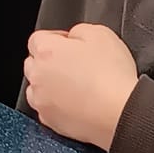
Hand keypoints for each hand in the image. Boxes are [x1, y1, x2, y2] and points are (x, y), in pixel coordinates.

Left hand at [24, 23, 138, 149]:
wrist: (120, 113)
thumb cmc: (112, 77)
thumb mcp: (101, 33)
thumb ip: (79, 31)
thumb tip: (73, 38)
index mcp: (46, 51)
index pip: (38, 38)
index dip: (58, 39)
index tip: (72, 45)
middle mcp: (38, 76)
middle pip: (34, 63)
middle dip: (50, 62)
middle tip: (76, 65)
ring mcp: (41, 101)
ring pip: (36, 88)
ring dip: (50, 84)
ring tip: (76, 87)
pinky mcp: (50, 121)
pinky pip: (47, 109)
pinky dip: (57, 106)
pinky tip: (78, 103)